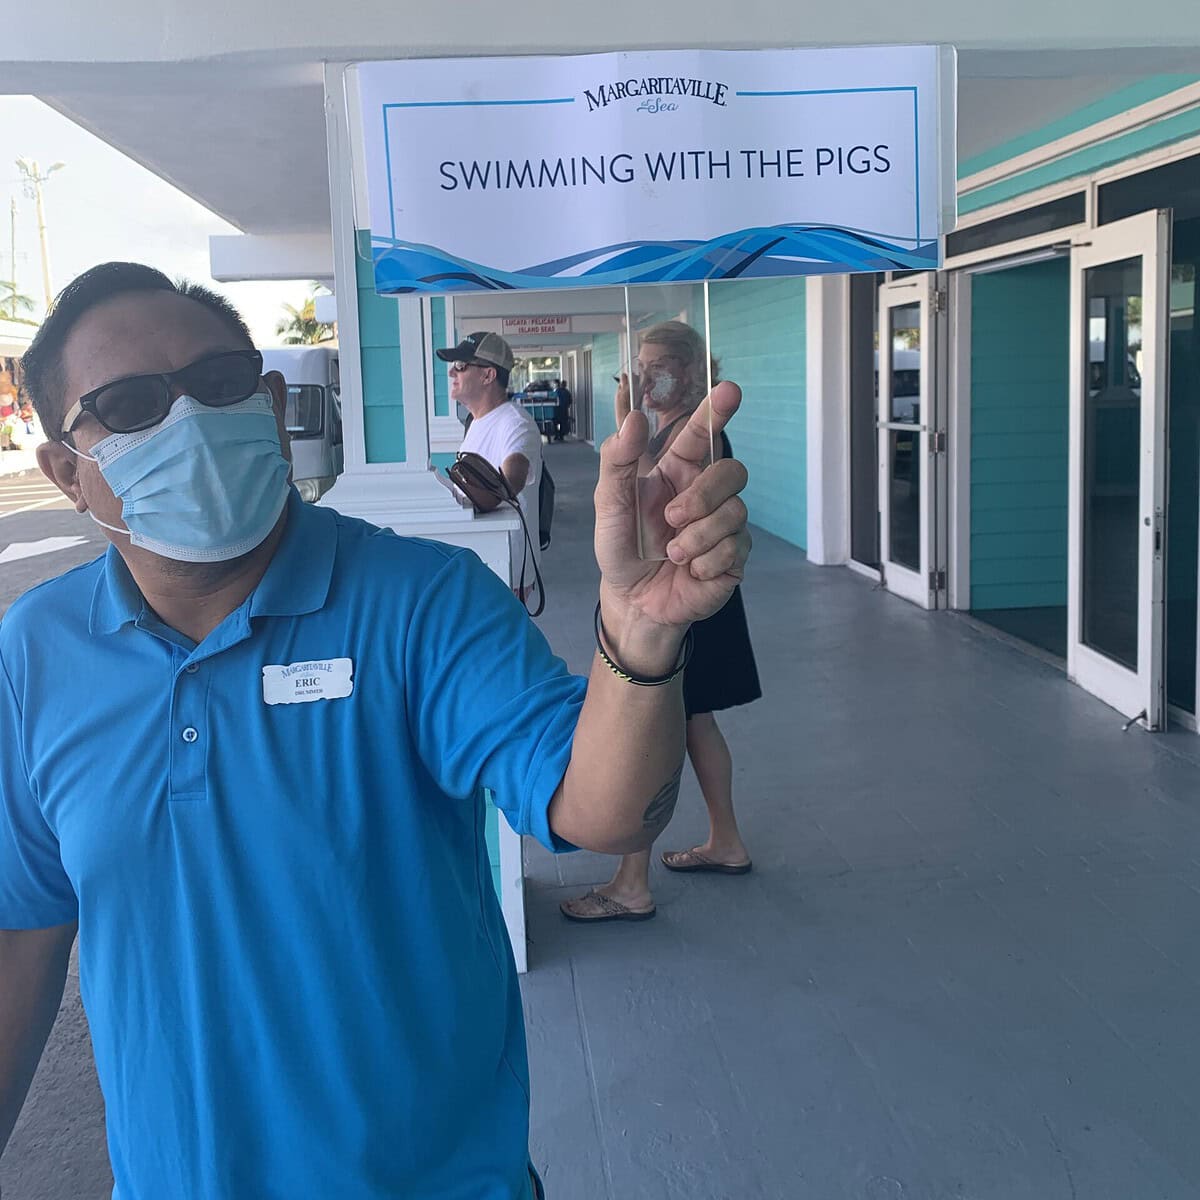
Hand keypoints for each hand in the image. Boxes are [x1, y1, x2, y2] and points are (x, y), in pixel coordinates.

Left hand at [594, 381, 749, 637]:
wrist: (633, 600)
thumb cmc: (622, 547)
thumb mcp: (608, 503)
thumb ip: (618, 461)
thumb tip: (633, 419)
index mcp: (677, 471)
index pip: (702, 434)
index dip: (717, 411)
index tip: (729, 390)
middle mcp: (706, 493)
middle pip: (733, 471)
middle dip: (704, 495)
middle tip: (672, 519)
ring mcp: (725, 524)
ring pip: (736, 512)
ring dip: (697, 537)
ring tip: (673, 554)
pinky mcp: (734, 556)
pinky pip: (734, 548)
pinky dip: (704, 562)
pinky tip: (689, 570)